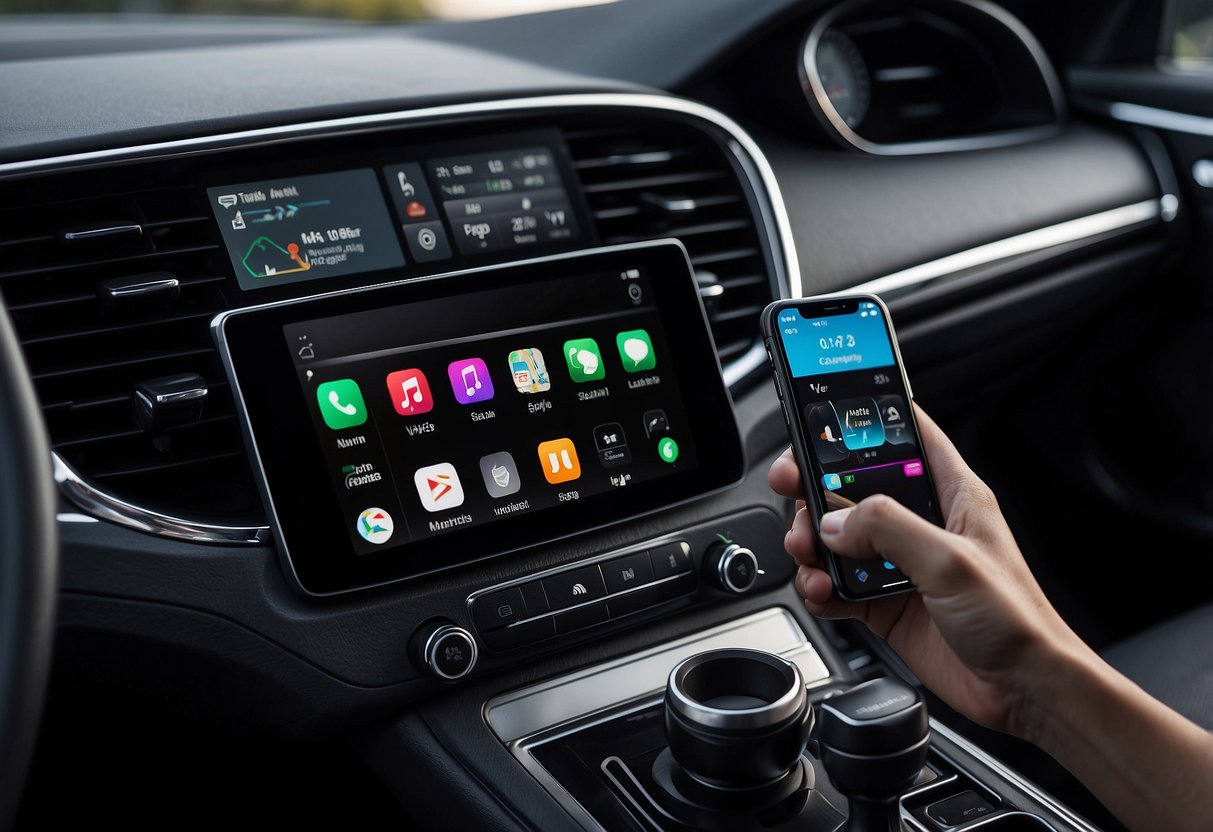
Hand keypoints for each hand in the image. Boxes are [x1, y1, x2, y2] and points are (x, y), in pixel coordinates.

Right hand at [769, 406, 1081, 735]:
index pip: (904, 434)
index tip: (822, 418)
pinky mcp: (883, 602)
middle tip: (793, 490)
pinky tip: (823, 591)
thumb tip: (835, 520)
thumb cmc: (1016, 621)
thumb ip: (889, 528)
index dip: (864, 419)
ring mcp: (899, 563)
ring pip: (835, 535)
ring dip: (811, 543)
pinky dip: (819, 586)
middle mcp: (921, 523)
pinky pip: (834, 583)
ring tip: (810, 555)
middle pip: (852, 485)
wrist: (1023, 691)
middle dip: (815, 487)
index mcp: (950, 494)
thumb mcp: (951, 561)